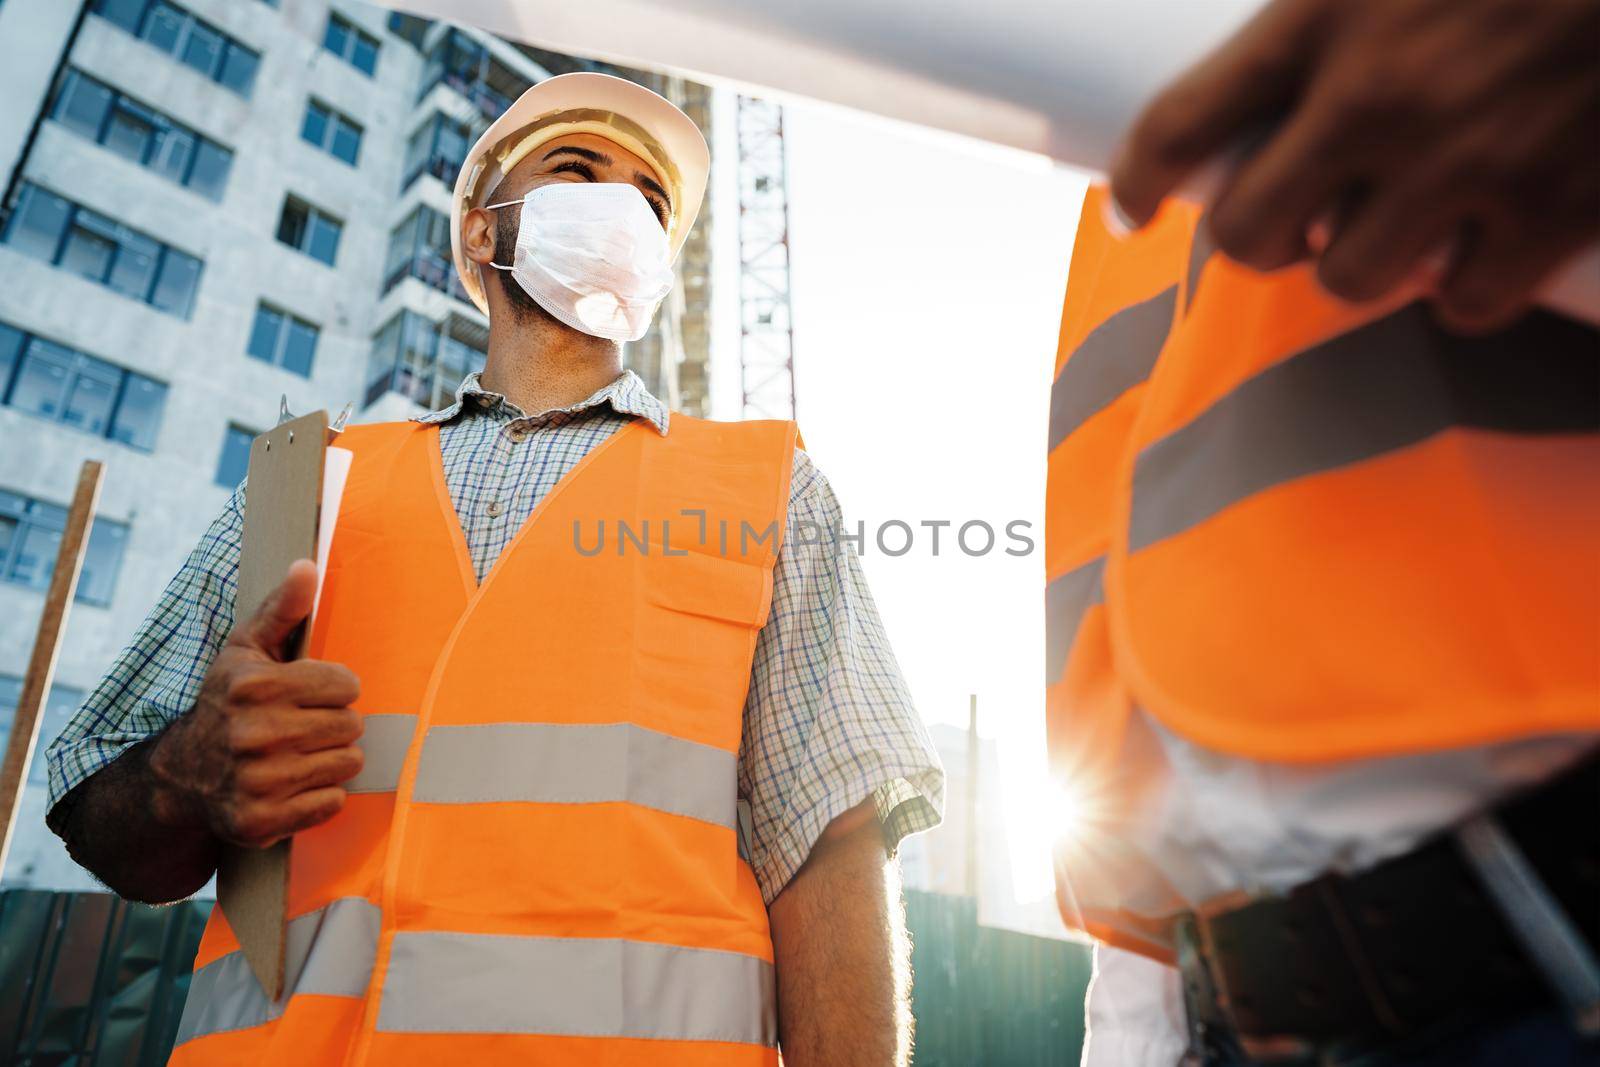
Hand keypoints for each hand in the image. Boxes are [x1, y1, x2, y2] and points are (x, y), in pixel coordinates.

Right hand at [147, 559, 362, 848]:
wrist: (181, 775)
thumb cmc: (227, 703)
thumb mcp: (247, 650)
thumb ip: (283, 609)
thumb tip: (308, 566)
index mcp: (255, 687)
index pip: (347, 685)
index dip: (334, 689)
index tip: (311, 694)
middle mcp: (254, 735)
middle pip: (351, 726)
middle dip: (335, 724)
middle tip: (304, 726)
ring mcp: (257, 782)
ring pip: (348, 764)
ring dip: (331, 759)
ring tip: (298, 753)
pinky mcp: (262, 821)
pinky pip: (332, 802)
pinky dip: (321, 794)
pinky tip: (293, 784)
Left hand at [1110, 0, 1599, 330]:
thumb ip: (1325, 5)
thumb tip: (1274, 68)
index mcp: (1323, 14)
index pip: (1180, 122)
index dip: (1138, 178)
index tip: (1131, 203)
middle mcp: (1377, 98)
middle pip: (1249, 232)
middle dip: (1259, 235)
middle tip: (1290, 218)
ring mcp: (1465, 161)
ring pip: (1350, 280)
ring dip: (1361, 264)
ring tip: (1393, 224)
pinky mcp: (1553, 208)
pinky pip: (1464, 303)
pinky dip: (1462, 288)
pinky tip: (1475, 249)